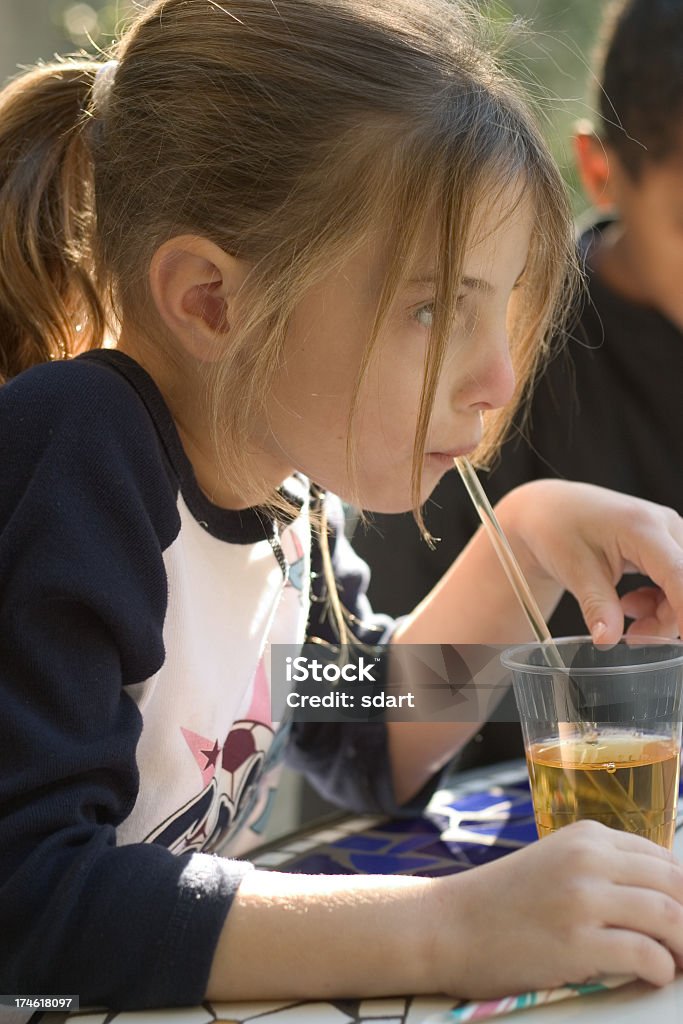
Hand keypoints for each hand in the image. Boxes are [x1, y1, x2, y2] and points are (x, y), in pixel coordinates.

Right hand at [430, 820, 682, 998]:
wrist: (448, 924)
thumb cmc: (500, 902)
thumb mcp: (554, 864)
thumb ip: (600, 870)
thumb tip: (660, 900)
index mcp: (587, 836)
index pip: (665, 859)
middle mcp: (589, 859)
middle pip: (675, 885)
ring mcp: (583, 898)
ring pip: (670, 916)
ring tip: (678, 962)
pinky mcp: (577, 942)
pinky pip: (648, 955)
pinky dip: (662, 969)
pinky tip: (653, 974)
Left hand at [499, 480, 682, 643]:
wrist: (548, 510)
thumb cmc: (557, 529)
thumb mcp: (574, 570)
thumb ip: (597, 606)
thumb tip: (608, 640)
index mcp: (642, 527)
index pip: (679, 574)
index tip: (680, 638)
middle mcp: (663, 524)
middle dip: (667, 617)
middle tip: (633, 635)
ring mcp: (667, 531)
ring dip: (663, 611)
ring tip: (623, 613)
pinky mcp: (664, 542)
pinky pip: (677, 580)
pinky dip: (660, 600)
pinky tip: (629, 603)